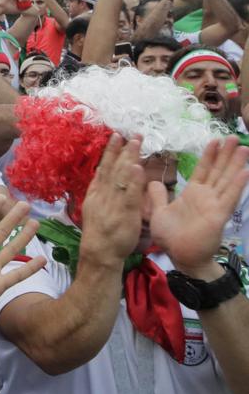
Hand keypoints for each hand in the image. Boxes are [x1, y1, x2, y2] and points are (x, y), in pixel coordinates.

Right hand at [79, 134, 147, 264]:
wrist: (99, 253)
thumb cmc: (101, 235)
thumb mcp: (95, 210)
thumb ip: (102, 194)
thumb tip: (105, 180)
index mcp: (96, 194)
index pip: (104, 169)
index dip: (110, 152)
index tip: (115, 137)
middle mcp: (103, 195)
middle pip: (113, 168)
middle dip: (121, 150)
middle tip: (130, 134)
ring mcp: (114, 203)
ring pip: (121, 177)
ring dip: (128, 158)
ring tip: (135, 142)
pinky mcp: (125, 213)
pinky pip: (130, 194)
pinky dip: (133, 181)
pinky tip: (138, 168)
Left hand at [149, 136, 248, 274]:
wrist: (180, 256)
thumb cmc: (171, 237)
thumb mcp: (159, 213)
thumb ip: (157, 197)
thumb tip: (153, 182)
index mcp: (192, 194)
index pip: (203, 170)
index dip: (209, 156)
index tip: (214, 140)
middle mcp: (206, 197)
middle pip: (218, 171)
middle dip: (225, 154)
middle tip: (232, 137)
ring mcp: (214, 205)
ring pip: (226, 180)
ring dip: (235, 164)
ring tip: (243, 148)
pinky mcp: (219, 215)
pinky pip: (229, 198)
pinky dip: (237, 185)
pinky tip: (245, 172)